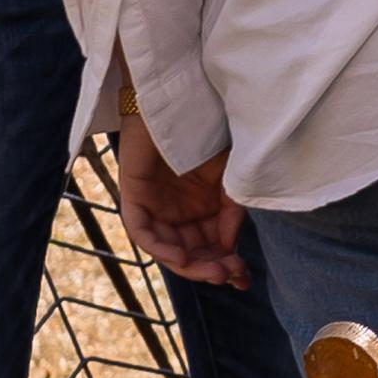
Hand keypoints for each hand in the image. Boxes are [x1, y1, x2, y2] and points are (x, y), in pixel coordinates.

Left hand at [115, 111, 251, 288]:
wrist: (181, 99)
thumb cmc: (209, 131)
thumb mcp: (231, 176)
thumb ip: (231, 211)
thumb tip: (230, 246)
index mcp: (201, 207)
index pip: (211, 245)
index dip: (226, 263)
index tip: (244, 277)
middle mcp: (176, 213)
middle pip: (191, 252)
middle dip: (210, 268)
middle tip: (230, 276)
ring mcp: (154, 208)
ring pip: (168, 249)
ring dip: (190, 265)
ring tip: (214, 271)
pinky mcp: (133, 199)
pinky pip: (144, 234)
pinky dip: (162, 248)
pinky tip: (182, 256)